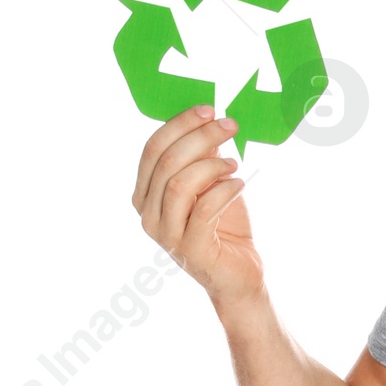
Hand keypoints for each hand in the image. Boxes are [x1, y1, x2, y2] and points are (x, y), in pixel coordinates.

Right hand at [133, 104, 262, 312]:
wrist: (238, 276)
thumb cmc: (223, 226)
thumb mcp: (210, 183)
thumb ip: (202, 156)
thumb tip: (207, 119)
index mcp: (145, 194)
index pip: (153, 149)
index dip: (180, 124)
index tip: (209, 109)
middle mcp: (148, 216)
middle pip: (166, 162)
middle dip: (200, 137)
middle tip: (230, 126)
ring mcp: (167, 236)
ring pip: (180, 184)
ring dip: (212, 165)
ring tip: (235, 164)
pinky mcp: (192, 250)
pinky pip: (204, 209)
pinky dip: (224, 190)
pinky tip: (239, 184)